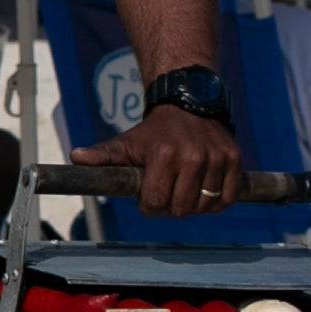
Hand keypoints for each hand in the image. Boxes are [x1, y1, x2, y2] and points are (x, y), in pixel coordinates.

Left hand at [75, 102, 243, 218]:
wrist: (188, 103)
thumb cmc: (153, 131)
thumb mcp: (126, 142)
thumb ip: (102, 156)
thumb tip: (76, 157)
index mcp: (163, 154)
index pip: (155, 203)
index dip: (149, 206)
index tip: (148, 197)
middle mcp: (192, 156)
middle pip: (180, 208)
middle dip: (170, 207)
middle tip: (167, 194)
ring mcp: (216, 157)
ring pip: (205, 205)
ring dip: (194, 206)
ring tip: (184, 192)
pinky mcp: (234, 159)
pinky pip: (229, 197)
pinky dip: (218, 202)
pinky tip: (206, 194)